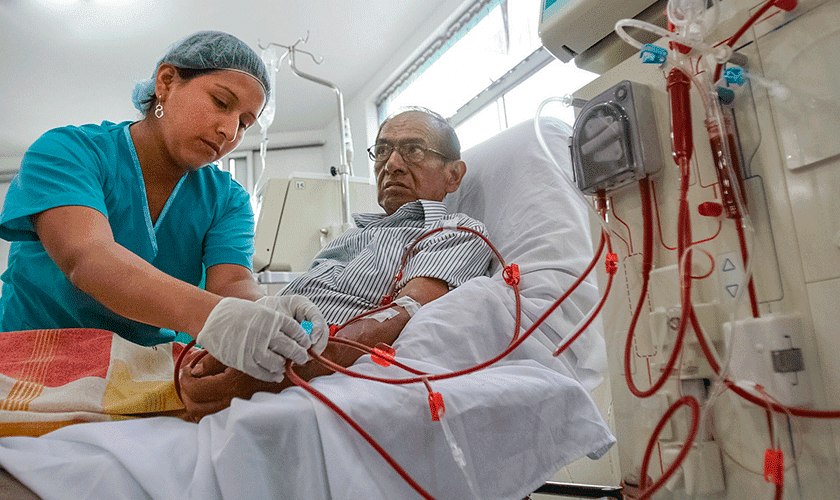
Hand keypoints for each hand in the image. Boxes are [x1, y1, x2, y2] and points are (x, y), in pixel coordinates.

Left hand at [178, 351, 281, 421]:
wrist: (300, 370)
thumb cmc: (271, 355)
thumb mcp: (242, 350)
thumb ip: (215, 360)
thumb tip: (195, 370)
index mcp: (231, 385)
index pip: (194, 389)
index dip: (184, 379)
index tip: (186, 370)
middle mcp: (234, 402)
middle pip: (195, 407)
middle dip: (186, 393)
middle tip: (188, 380)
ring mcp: (240, 411)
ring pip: (205, 417)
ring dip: (196, 403)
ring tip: (198, 389)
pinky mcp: (246, 414)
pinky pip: (218, 419)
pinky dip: (209, 410)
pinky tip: (211, 398)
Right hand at [196, 297, 318, 381]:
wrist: (213, 318)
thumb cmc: (238, 314)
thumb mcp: (261, 312)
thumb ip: (277, 324)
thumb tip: (294, 339)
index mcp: (272, 319)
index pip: (297, 332)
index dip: (303, 340)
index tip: (305, 344)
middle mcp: (266, 334)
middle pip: (291, 349)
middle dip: (299, 355)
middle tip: (302, 358)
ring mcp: (255, 348)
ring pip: (278, 363)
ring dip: (284, 366)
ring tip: (284, 365)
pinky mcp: (244, 361)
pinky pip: (263, 372)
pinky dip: (272, 376)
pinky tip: (276, 375)